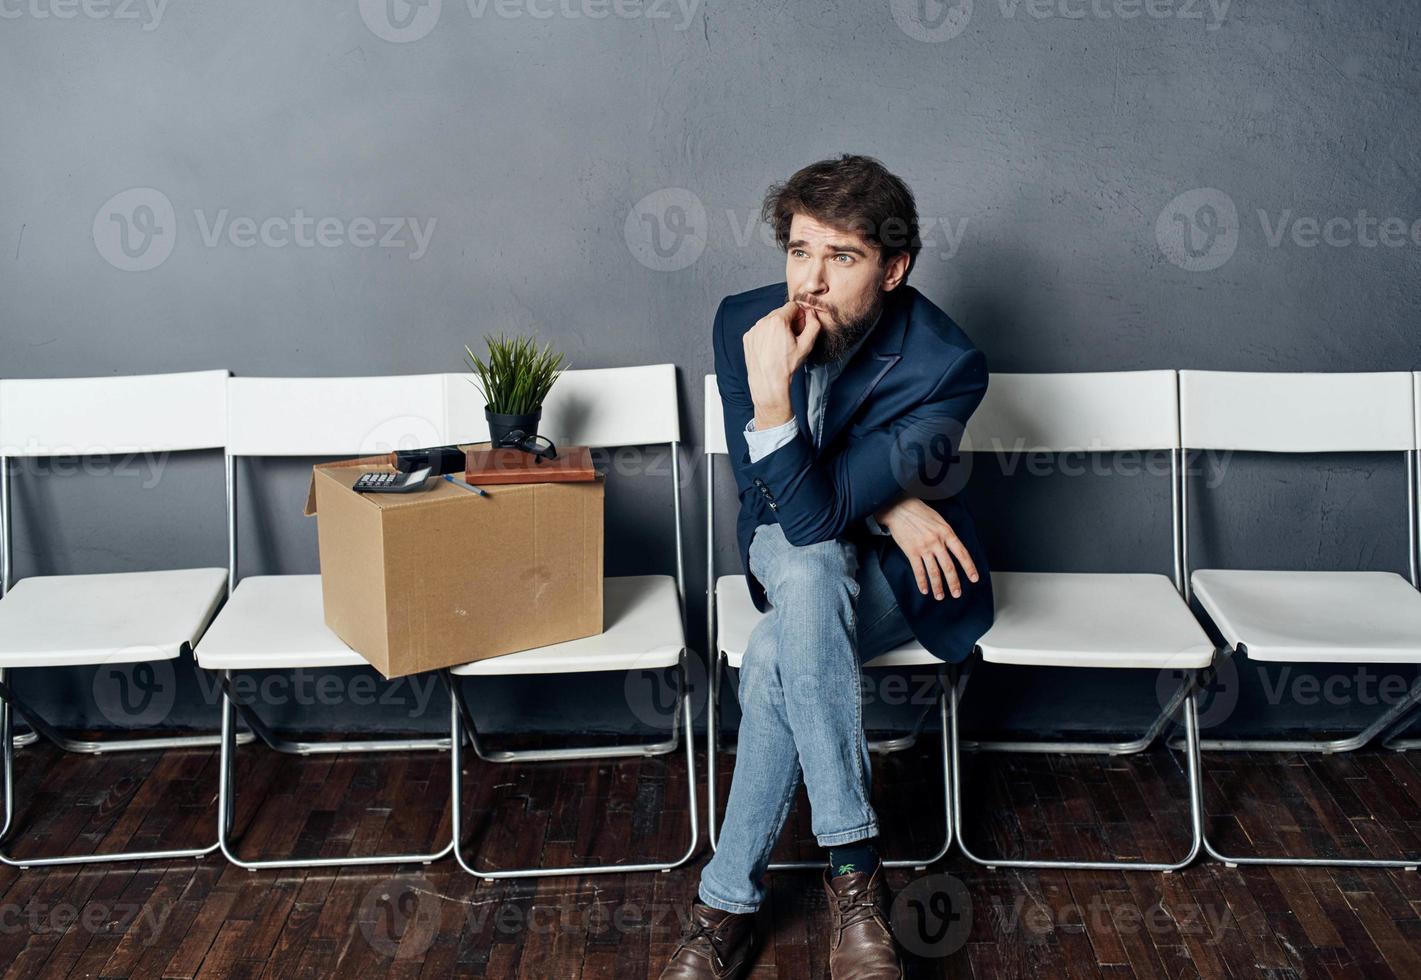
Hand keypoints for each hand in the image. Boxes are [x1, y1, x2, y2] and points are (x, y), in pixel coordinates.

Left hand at [743, 300, 821, 428]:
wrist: (768, 382)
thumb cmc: (787, 366)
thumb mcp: (807, 345)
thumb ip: (813, 324)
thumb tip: (811, 313)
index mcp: (778, 320)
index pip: (793, 306)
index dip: (800, 316)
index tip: (800, 328)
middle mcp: (763, 321)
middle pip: (780, 312)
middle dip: (788, 321)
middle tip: (791, 338)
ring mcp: (753, 330)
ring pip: (769, 321)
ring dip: (776, 328)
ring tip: (780, 345)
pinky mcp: (747, 338)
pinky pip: (760, 330)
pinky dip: (766, 335)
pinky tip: (770, 349)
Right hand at [874, 496, 978, 599]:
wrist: (899, 508)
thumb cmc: (920, 512)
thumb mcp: (940, 520)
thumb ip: (947, 534)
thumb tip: (955, 549)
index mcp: (947, 532)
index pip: (962, 553)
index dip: (969, 567)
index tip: (974, 578)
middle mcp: (937, 541)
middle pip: (948, 567)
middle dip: (954, 582)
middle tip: (957, 593)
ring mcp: (924, 547)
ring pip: (934, 571)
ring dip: (938, 586)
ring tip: (940, 596)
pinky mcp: (911, 551)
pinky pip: (918, 570)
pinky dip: (922, 582)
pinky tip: (924, 590)